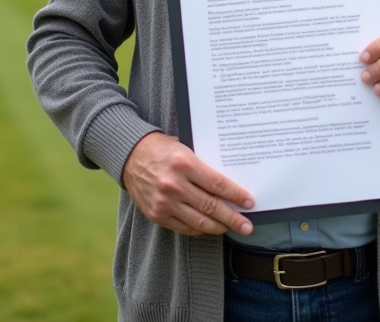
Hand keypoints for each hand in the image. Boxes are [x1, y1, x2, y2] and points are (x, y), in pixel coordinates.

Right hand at [122, 132, 254, 236]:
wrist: (130, 156)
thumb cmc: (163, 150)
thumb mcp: (185, 149)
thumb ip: (204, 166)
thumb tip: (231, 184)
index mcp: (184, 163)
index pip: (218, 184)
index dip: (236, 195)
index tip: (249, 203)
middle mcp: (174, 184)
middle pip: (211, 206)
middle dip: (232, 218)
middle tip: (247, 227)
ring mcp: (164, 202)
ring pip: (199, 221)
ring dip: (218, 227)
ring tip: (231, 229)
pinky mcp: (156, 215)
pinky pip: (184, 227)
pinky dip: (199, 229)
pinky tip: (210, 227)